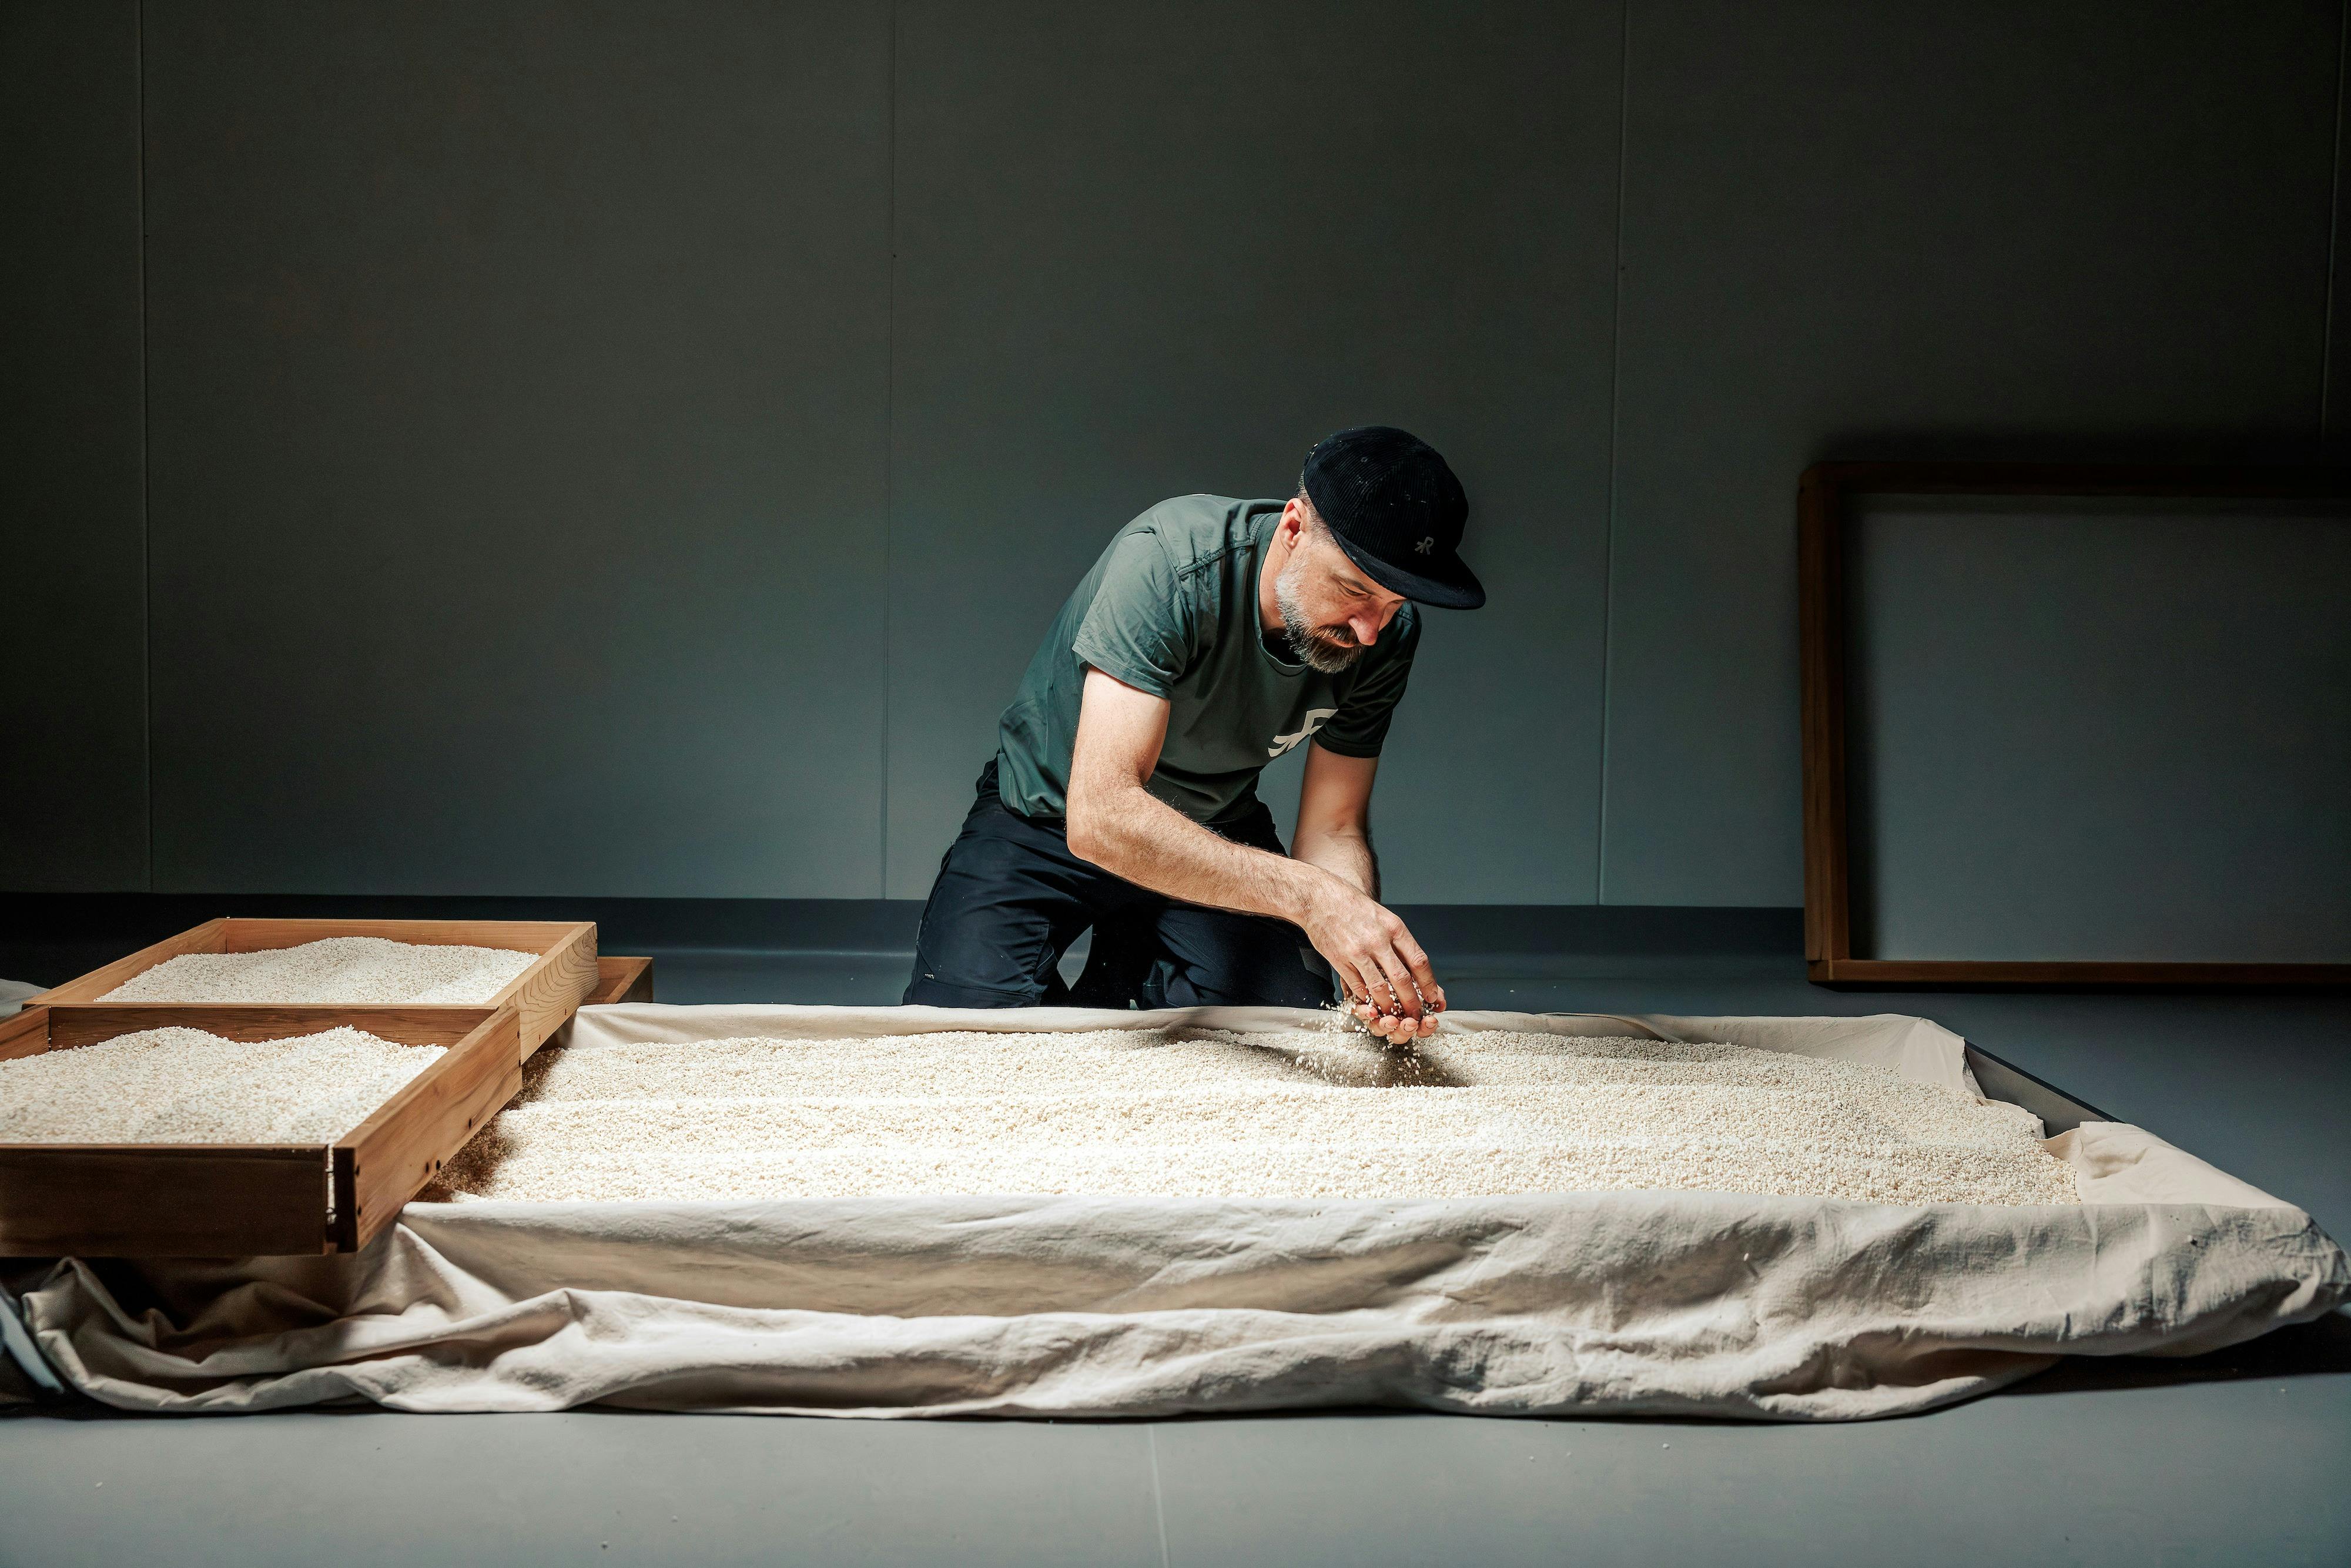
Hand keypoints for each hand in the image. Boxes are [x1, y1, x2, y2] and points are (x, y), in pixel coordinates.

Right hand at [1295, 875, 1444, 1042]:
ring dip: (1389, 1006)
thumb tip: (1417, 967)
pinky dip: (1366, 998)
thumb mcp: (1384, 917)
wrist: (1320, 898)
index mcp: (1394, 927)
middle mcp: (1378, 940)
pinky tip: (1370, 1002)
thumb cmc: (1354, 907)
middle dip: (1411, 1002)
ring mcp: (1358, 951)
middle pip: (1402, 979)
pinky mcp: (1340, 960)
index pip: (1419, 961)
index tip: (1433, 997)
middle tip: (1415, 1014)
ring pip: (1380, 988)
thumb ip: (1399, 941)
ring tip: (1393, 1014)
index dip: (1428, 984)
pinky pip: (1358, 986)